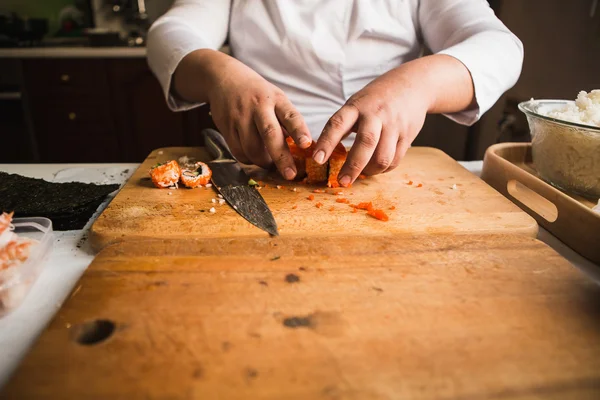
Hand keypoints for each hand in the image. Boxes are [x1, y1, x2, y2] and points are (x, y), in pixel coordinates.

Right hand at [175, 50, 311, 179]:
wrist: (224, 79)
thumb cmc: (257, 93)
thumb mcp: (276, 98)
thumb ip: (286, 121)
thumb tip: (301, 148)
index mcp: (276, 99)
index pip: (291, 116)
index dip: (299, 131)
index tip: (307, 144)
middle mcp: (258, 107)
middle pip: (270, 134)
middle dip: (282, 157)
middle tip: (291, 174)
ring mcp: (240, 117)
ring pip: (252, 148)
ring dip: (263, 162)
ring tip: (270, 164)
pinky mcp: (226, 126)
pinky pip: (238, 151)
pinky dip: (248, 159)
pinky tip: (253, 157)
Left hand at [312, 68, 430, 186]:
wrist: (413, 85)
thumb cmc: (377, 98)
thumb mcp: (357, 103)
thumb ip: (343, 124)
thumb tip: (325, 151)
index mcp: (358, 106)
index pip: (338, 124)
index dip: (326, 142)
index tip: (317, 159)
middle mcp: (377, 115)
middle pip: (366, 144)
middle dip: (353, 166)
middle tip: (343, 182)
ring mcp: (394, 126)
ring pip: (383, 157)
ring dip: (370, 171)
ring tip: (362, 173)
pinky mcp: (408, 136)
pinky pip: (395, 161)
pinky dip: (383, 169)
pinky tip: (376, 167)